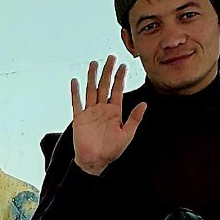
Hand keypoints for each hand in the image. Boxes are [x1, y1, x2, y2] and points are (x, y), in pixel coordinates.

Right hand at [69, 56, 145, 175]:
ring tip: (94, 64)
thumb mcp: (127, 134)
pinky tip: (75, 81)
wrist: (94, 162)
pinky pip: (77, 102)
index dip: (120, 77)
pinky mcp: (79, 118)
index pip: (118, 90)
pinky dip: (75, 92)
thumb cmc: (111, 151)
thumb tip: (144, 104)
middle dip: (108, 71)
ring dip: (92, 77)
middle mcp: (102, 109)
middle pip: (105, 86)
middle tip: (111, 57)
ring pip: (91, 90)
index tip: (123, 65)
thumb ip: (134, 119)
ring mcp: (90, 112)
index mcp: (114, 112)